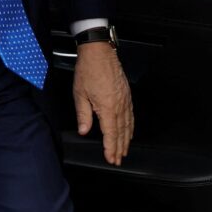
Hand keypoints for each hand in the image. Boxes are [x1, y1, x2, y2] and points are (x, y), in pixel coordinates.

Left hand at [73, 41, 133, 165]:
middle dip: (120, 147)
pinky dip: (131, 125)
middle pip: (121, 132)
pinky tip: (129, 131)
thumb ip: (83, 115)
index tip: (111, 159)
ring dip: (126, 139)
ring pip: (128, 124)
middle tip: (118, 159)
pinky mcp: (126, 94)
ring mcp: (125, 99)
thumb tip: (83, 130)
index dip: (111, 148)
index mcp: (107, 107)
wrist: (99, 52)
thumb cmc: (88, 70)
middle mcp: (119, 105)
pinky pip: (131, 114)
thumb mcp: (80, 94)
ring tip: (124, 150)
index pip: (110, 133)